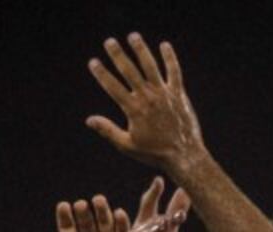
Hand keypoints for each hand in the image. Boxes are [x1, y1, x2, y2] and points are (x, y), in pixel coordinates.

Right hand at [86, 35, 203, 175]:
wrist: (183, 155)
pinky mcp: (178, 93)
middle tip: (109, 41)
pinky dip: (169, 58)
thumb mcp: (127, 145)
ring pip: (150, 66)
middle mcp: (148, 97)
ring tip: (133, 36)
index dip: (102, 73)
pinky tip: (164, 45)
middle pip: (129, 71)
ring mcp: (164, 94)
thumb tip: (89, 120)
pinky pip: (174, 71)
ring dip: (141, 50)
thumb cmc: (154, 153)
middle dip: (118, 55)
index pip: (113, 87)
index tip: (93, 62)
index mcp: (134, 109)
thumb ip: (108, 130)